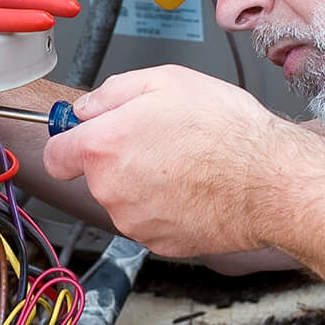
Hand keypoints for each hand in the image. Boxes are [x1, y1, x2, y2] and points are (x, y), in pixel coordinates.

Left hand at [42, 66, 305, 256]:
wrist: (269, 181)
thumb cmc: (226, 130)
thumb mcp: (167, 82)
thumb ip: (114, 92)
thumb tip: (88, 107)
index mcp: (104, 147)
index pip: (56, 155)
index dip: (70, 143)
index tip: (85, 137)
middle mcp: (111, 190)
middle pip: (96, 176)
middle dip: (119, 159)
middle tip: (161, 140)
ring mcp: (134, 221)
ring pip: (124, 200)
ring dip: (143, 184)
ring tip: (185, 165)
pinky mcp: (159, 243)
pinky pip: (150, 221)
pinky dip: (165, 208)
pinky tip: (194, 189)